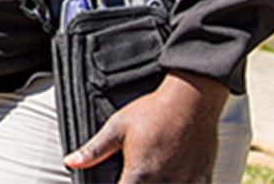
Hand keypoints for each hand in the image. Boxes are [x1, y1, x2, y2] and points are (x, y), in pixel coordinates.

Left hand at [63, 70, 228, 182]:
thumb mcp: (118, 126)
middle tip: (132, 178)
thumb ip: (94, 149)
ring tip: (148, 180)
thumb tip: (70, 162)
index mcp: (138, 174)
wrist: (193, 98)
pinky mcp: (203, 182)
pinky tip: (174, 180)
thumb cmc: (154, 110)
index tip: (114, 181)